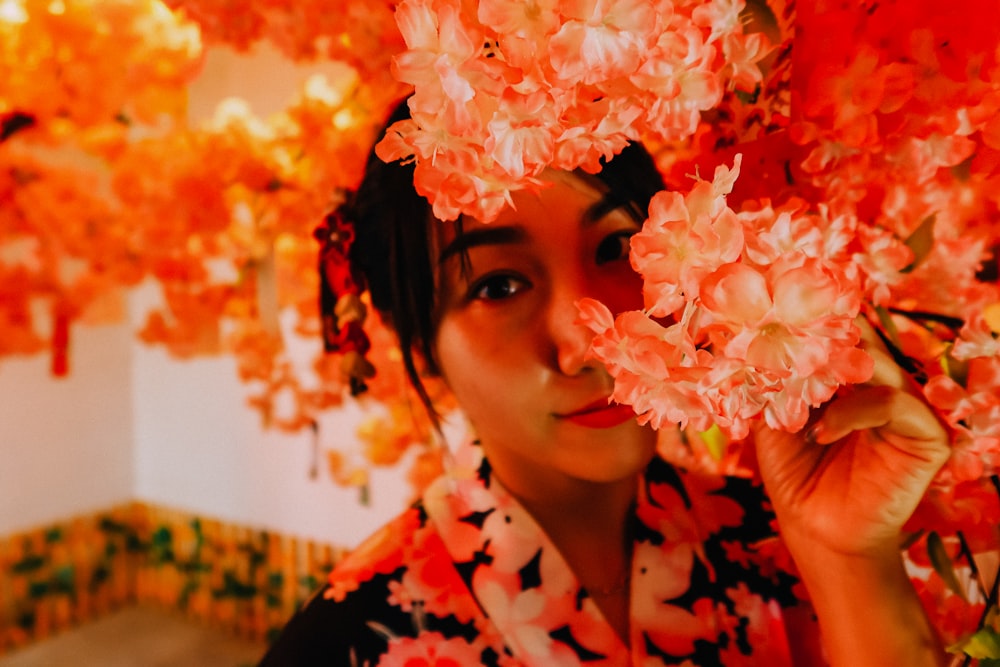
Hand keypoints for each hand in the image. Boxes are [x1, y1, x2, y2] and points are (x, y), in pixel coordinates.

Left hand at [754, 319, 950, 555]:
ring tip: (796, 394)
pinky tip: (820, 432)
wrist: (817, 530)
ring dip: (831, 372)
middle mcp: (883, 385)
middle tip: (784, 334)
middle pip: (859, 340)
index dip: (809, 321)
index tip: (772, 313)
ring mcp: (908, 408)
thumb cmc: (796, 475)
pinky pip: (893, 403)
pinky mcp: (928, 435)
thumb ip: (770, 382)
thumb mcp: (772, 419)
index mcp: (852, 377)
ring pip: (877, 363)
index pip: (838, 333)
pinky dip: (852, 411)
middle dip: (820, 337)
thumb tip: (748, 341)